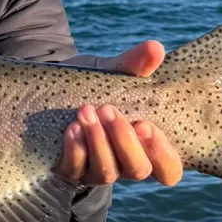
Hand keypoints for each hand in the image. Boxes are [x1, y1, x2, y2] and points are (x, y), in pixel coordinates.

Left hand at [54, 40, 182, 187]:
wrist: (53, 90)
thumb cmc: (95, 86)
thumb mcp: (113, 74)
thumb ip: (135, 65)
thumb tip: (156, 49)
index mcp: (145, 146)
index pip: (168, 169)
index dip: (162, 154)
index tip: (145, 124)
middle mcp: (125, 164)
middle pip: (138, 170)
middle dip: (124, 141)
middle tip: (108, 109)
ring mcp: (97, 170)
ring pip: (107, 172)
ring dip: (98, 142)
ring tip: (86, 111)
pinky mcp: (70, 170)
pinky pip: (76, 169)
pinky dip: (76, 149)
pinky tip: (72, 128)